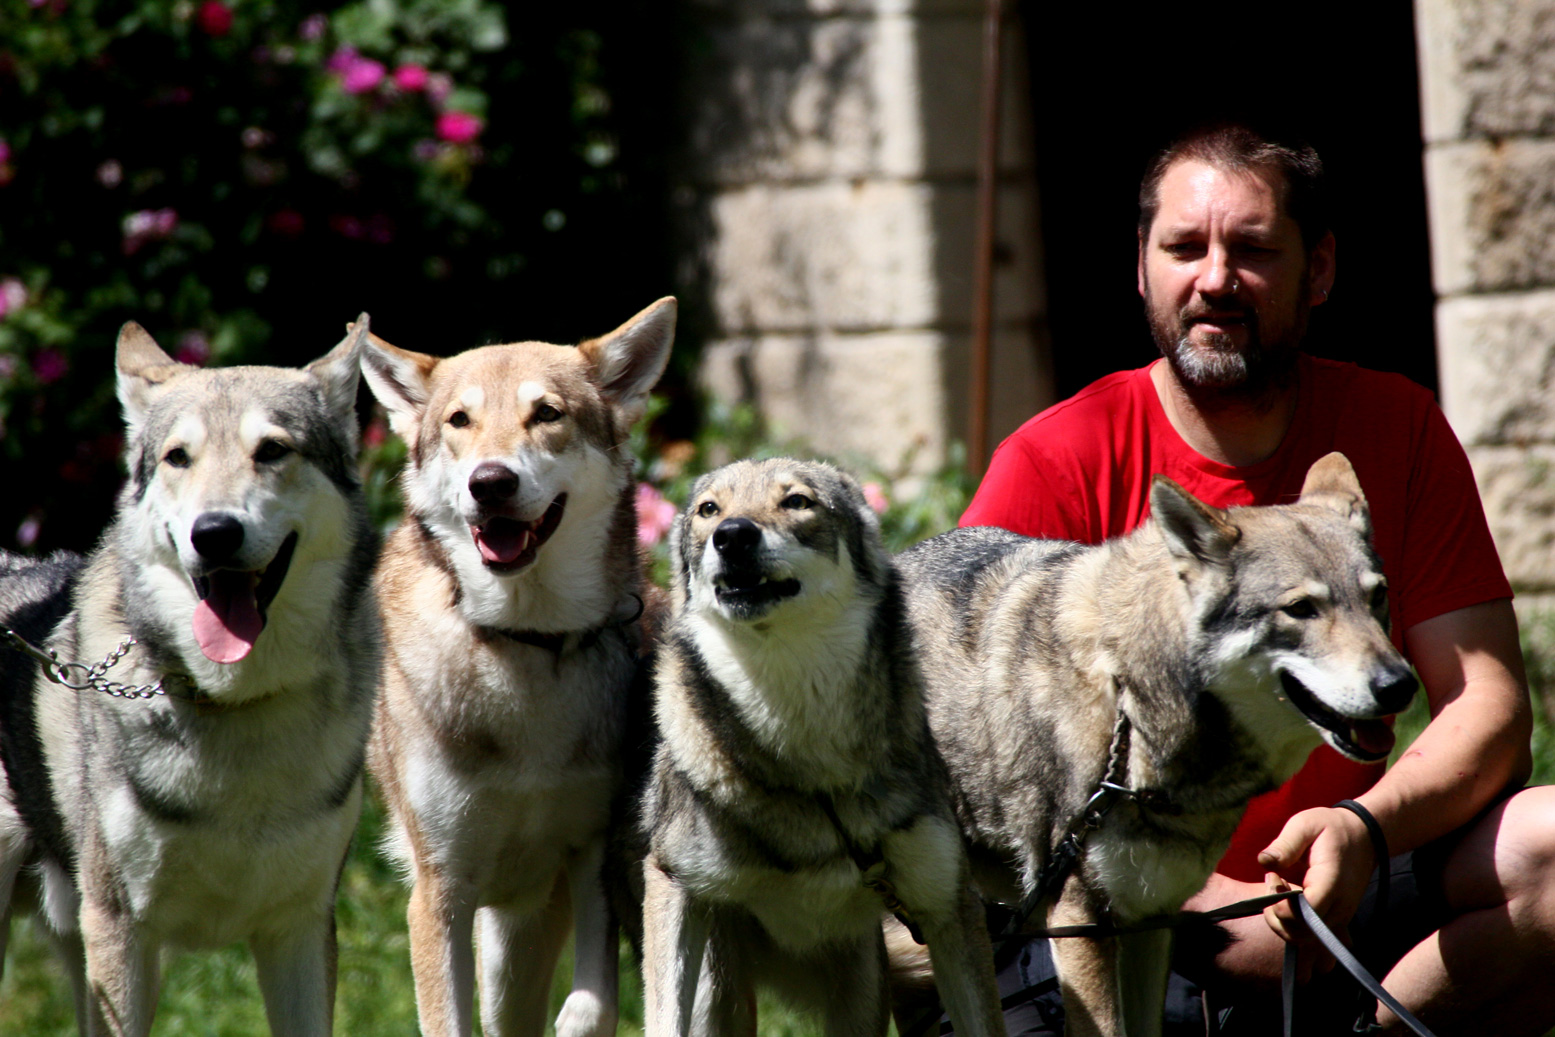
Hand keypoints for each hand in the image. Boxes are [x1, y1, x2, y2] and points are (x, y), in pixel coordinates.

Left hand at [1257, 805, 1376, 981]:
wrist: (1365, 837)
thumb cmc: (1331, 828)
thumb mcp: (1305, 824)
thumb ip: (1285, 844)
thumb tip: (1264, 862)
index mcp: (1331, 883)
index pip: (1302, 914)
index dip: (1279, 903)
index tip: (1272, 875)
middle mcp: (1339, 907)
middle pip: (1300, 933)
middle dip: (1275, 913)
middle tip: (1273, 882)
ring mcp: (1340, 917)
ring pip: (1304, 940)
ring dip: (1282, 920)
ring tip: (1281, 890)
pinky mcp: (1336, 920)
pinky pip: (1311, 937)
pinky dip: (1293, 925)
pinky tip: (1290, 900)